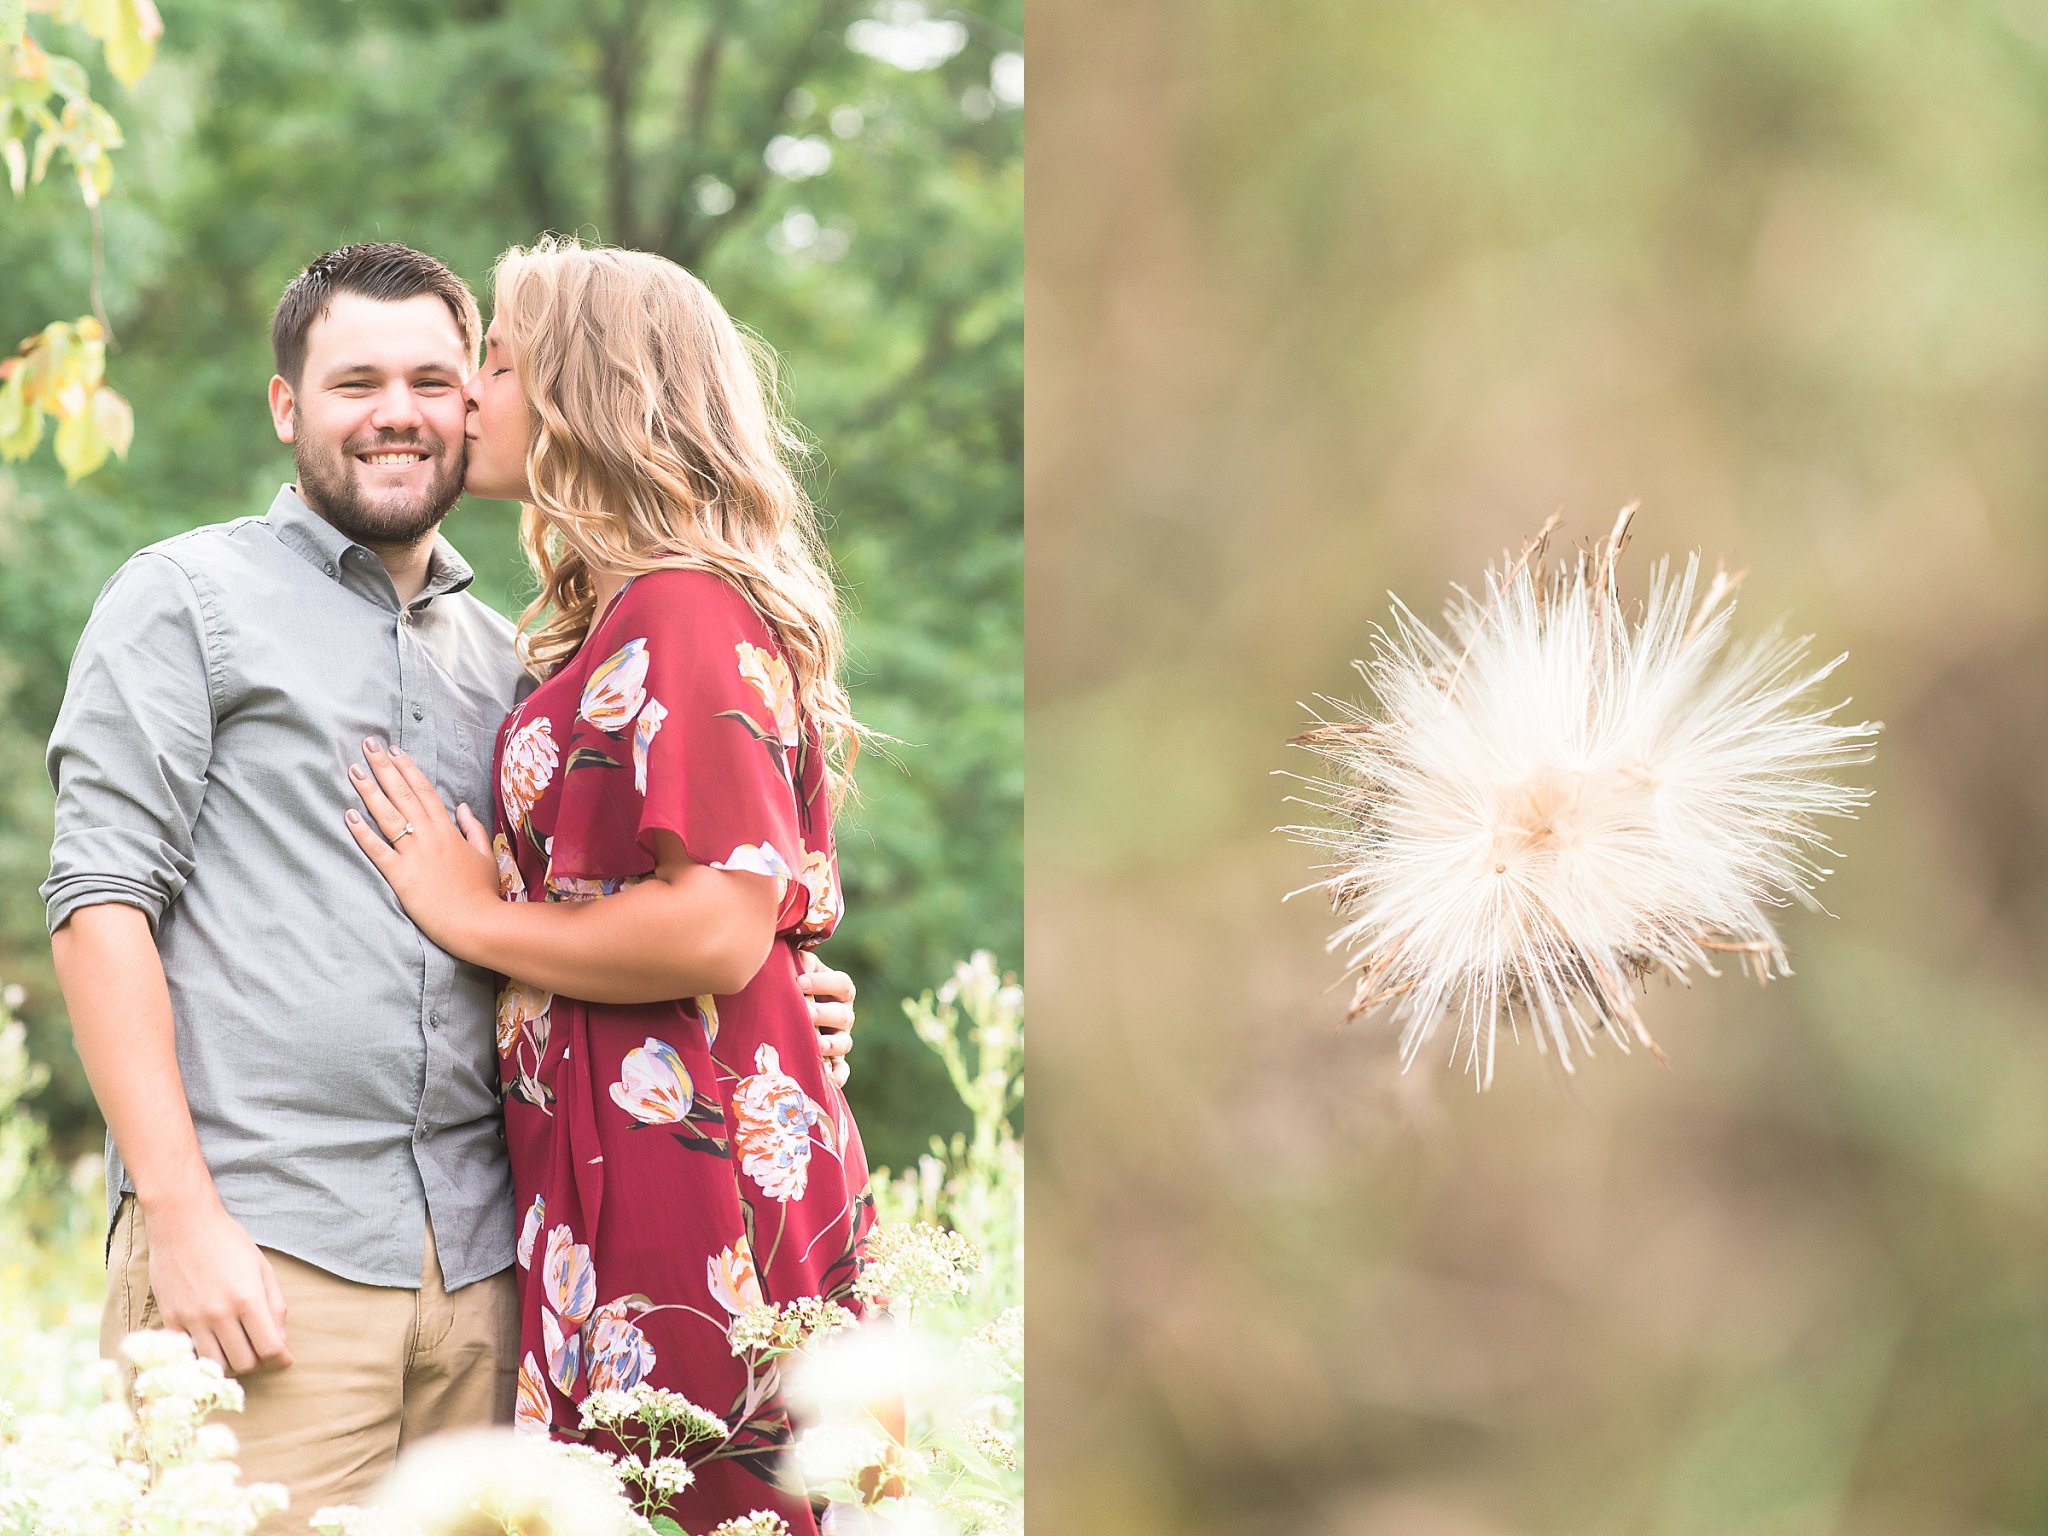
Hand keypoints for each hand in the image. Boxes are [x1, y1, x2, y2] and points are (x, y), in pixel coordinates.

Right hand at [142, 1194, 291, 1377]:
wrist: (182, 1224)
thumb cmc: (227, 1241)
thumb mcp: (261, 1267)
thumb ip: (274, 1304)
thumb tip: (280, 1340)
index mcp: (248, 1298)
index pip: (269, 1348)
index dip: (280, 1358)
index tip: (283, 1358)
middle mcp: (220, 1313)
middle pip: (244, 1363)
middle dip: (257, 1360)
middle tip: (258, 1349)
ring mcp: (192, 1319)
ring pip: (215, 1365)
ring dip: (230, 1363)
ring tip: (235, 1349)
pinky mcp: (171, 1320)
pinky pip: (189, 1355)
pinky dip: (203, 1356)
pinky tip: (211, 1345)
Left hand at [344, 738, 500, 957]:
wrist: (477, 923)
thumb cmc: (483, 893)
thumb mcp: (486, 856)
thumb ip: (473, 828)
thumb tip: (461, 806)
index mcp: (449, 830)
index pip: (425, 791)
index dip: (408, 769)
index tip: (394, 750)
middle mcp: (429, 836)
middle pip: (403, 794)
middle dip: (384, 768)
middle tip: (367, 745)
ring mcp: (413, 855)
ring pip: (388, 816)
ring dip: (369, 790)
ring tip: (354, 769)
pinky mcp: (400, 876)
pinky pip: (377, 850)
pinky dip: (362, 832)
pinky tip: (348, 815)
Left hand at [799, 949, 854, 1087]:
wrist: (784, 1010)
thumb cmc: (790, 986)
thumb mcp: (795, 971)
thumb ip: (796, 963)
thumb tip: (794, 958)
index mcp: (838, 990)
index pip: (842, 984)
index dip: (824, 982)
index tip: (800, 981)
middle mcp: (843, 1015)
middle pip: (844, 1015)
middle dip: (824, 1014)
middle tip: (805, 1013)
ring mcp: (839, 1040)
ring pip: (844, 1043)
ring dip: (831, 1044)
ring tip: (815, 1044)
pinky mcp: (833, 1062)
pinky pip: (841, 1070)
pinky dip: (837, 1075)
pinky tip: (827, 1079)